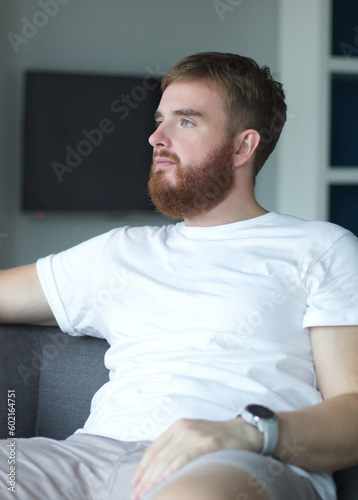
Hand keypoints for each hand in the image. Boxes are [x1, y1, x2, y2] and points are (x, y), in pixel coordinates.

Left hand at [130, 417, 262, 499]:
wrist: (243, 432)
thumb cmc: (217, 440)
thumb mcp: (193, 438)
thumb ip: (177, 449)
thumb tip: (159, 472)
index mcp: (177, 427)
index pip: (154, 449)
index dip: (143, 467)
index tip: (135, 483)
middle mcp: (183, 429)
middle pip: (159, 456)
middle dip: (146, 478)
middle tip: (137, 495)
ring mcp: (195, 435)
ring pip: (168, 459)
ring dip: (155, 479)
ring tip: (147, 494)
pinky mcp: (207, 443)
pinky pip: (184, 458)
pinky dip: (172, 471)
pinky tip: (164, 482)